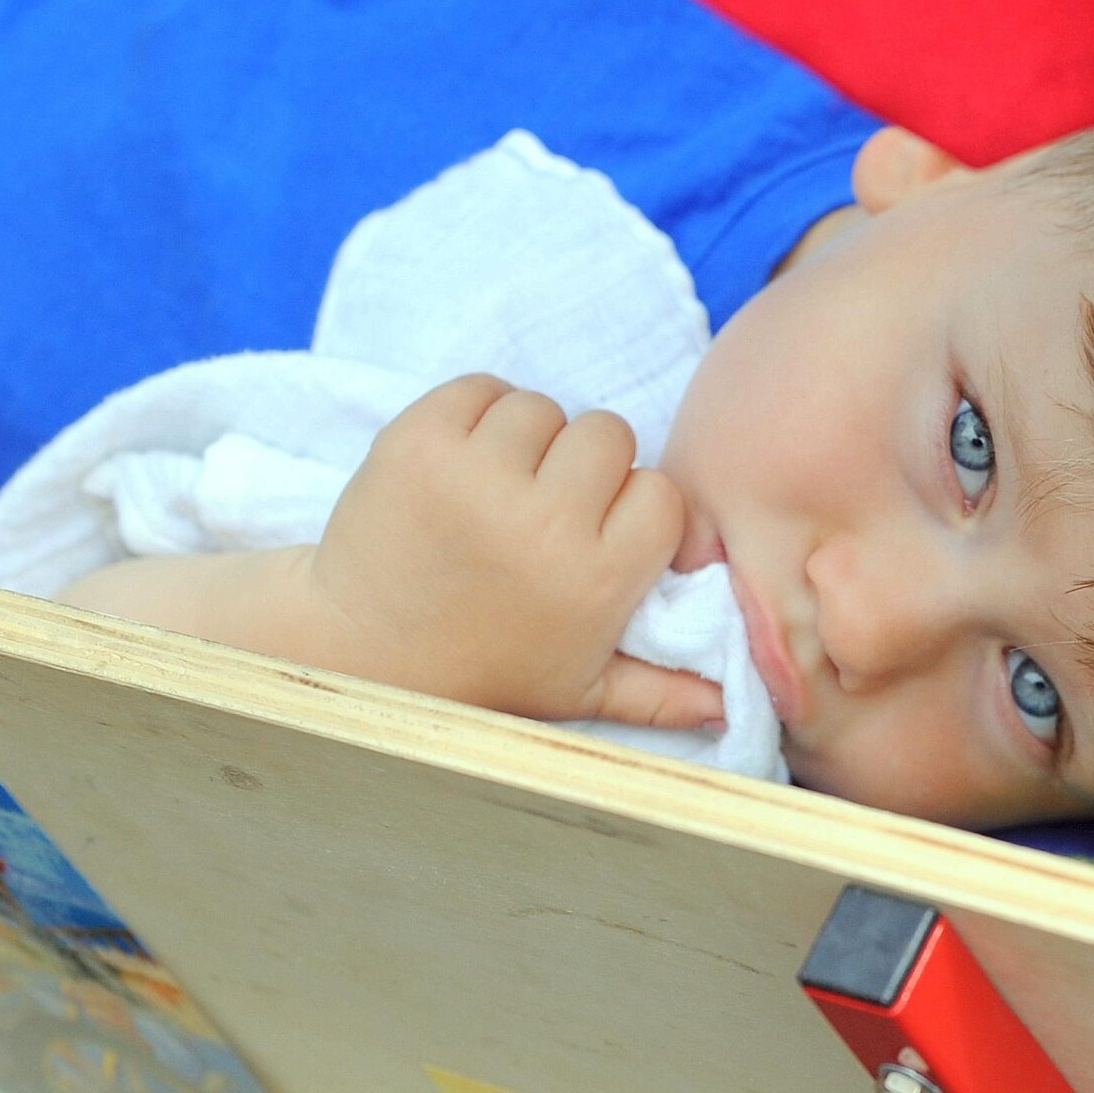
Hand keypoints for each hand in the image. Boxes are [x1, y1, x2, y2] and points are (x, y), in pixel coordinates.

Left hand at [309, 375, 719, 726]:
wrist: (359, 649)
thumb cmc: (480, 671)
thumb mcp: (576, 690)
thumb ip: (659, 691)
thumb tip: (734, 705)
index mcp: (595, 581)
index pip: (659, 494)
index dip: (629, 512)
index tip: (592, 540)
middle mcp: (543, 523)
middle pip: (608, 435)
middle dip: (581, 468)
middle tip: (540, 513)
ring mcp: (476, 477)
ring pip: (543, 408)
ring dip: (526, 440)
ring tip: (495, 494)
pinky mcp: (418, 441)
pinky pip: (481, 387)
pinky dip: (475, 415)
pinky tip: (460, 469)